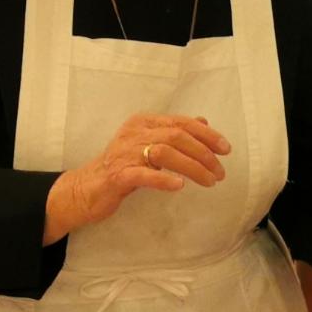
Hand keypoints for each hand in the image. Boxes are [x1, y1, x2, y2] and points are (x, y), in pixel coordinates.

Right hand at [43, 114, 231, 243]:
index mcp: (143, 123)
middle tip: (220, 172)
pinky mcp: (118, 175)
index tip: (226, 149)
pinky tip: (179, 186)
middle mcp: (134, 133)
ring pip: (165, 153)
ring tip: (209, 181)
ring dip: (192, 167)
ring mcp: (125, 153)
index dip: (206, 135)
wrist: (85, 189)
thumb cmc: (121, 167)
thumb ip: (172, 132)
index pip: (181, 123)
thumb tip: (202, 122)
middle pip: (176, 136)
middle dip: (204, 153)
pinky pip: (144, 175)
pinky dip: (163, 179)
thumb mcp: (147, 145)